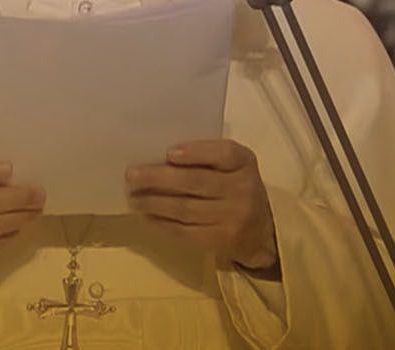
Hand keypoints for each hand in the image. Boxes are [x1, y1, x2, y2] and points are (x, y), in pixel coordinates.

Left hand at [126, 140, 277, 268]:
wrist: (262, 233)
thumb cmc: (236, 189)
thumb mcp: (233, 168)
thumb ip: (206, 158)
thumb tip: (158, 158)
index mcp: (244, 163)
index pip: (224, 153)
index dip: (196, 152)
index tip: (169, 153)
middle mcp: (242, 189)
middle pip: (196, 182)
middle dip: (159, 178)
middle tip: (132, 176)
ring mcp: (232, 218)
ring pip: (185, 208)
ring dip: (154, 202)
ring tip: (133, 197)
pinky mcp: (220, 241)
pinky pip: (184, 231)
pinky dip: (162, 223)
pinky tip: (147, 216)